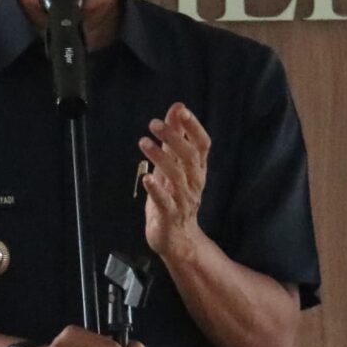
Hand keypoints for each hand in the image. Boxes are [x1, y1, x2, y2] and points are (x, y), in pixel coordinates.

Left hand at [139, 103, 209, 261]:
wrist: (177, 238)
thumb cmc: (174, 196)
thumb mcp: (174, 164)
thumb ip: (176, 137)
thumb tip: (177, 107)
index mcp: (197, 170)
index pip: (202, 145)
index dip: (194, 127)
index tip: (182, 111)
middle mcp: (194, 183)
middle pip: (190, 157)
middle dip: (173, 138)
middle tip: (154, 124)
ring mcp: (183, 200)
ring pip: (176, 177)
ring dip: (160, 158)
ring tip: (144, 143)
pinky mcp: (169, 216)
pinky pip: (165, 202)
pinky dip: (156, 189)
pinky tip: (147, 178)